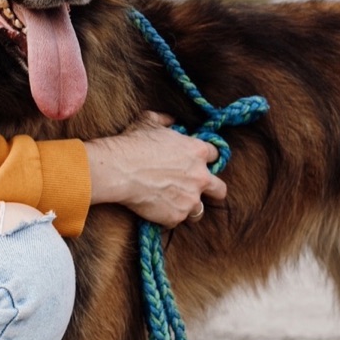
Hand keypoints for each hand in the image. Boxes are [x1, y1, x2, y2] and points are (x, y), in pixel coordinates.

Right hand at [84, 112, 226, 227]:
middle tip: (200, 190)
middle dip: (213, 191)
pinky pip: (176, 220)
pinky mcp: (176, 216)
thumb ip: (166, 120)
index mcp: (198, 152)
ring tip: (176, 204)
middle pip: (220, 190)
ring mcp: (190, 199)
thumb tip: (171, 119)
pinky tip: (156, 210)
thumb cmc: (133, 143)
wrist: (119, 170)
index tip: (197, 163)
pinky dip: (168, 217)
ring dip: (190, 207)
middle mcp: (200, 177)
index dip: (206, 159)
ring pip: (200, 210)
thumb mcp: (149, 122)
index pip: (215, 156)